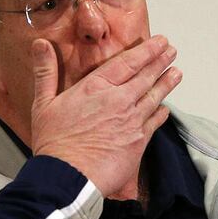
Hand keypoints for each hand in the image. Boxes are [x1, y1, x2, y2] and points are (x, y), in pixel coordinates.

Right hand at [30, 35, 181, 196]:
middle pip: (146, 76)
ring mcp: (131, 120)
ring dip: (167, 83)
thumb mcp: (43, 103)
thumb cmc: (55, 144)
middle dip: (161, 61)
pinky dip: (162, 114)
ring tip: (176, 73)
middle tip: (171, 51)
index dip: (147, 50)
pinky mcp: (138, 141)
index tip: (159, 42)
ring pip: (154, 96)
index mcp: (96, 87)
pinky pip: (155, 122)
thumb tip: (40, 44)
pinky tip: (165, 109)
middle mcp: (118, 100)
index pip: (127, 62)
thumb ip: (46, 71)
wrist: (68, 177)